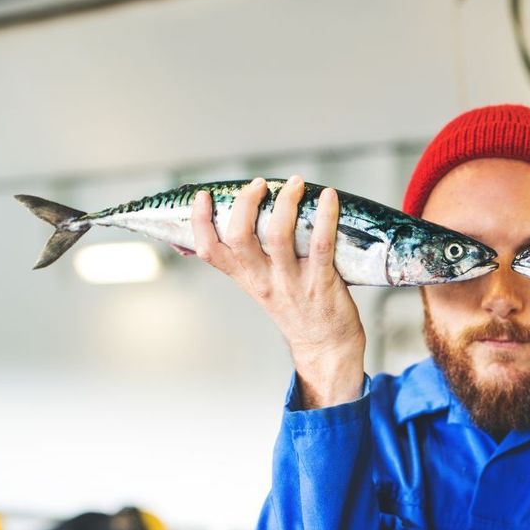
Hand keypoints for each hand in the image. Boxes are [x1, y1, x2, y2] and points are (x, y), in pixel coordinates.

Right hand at [191, 176, 365, 406]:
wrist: (325, 346)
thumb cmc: (296, 309)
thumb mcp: (263, 287)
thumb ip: (249, 261)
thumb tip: (238, 227)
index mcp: (246, 278)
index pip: (210, 251)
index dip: (200, 222)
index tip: (204, 197)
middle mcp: (264, 279)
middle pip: (240, 237)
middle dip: (245, 203)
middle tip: (259, 184)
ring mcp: (292, 281)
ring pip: (278, 236)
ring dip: (285, 203)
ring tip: (294, 183)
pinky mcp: (322, 281)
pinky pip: (321, 243)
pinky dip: (326, 216)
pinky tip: (330, 197)